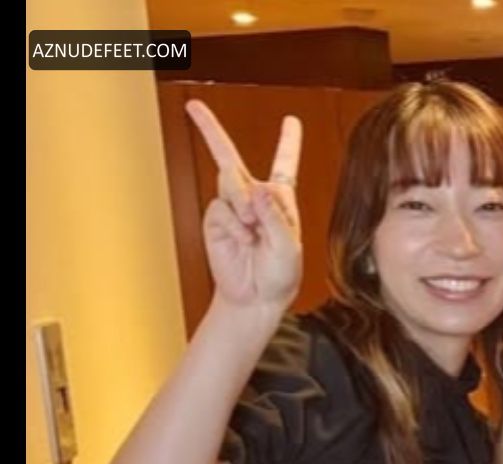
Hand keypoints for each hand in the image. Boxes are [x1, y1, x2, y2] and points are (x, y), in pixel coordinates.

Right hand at [186, 100, 302, 310]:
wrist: (256, 299)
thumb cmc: (279, 275)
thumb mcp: (290, 246)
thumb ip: (276, 216)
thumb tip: (257, 190)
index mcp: (280, 199)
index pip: (284, 163)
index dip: (288, 141)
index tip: (291, 119)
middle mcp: (254, 197)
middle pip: (228, 154)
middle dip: (208, 127)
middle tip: (194, 108)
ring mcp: (232, 207)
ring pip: (229, 180)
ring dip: (242, 199)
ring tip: (252, 225)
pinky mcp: (217, 221)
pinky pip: (220, 207)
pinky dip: (233, 222)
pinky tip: (242, 237)